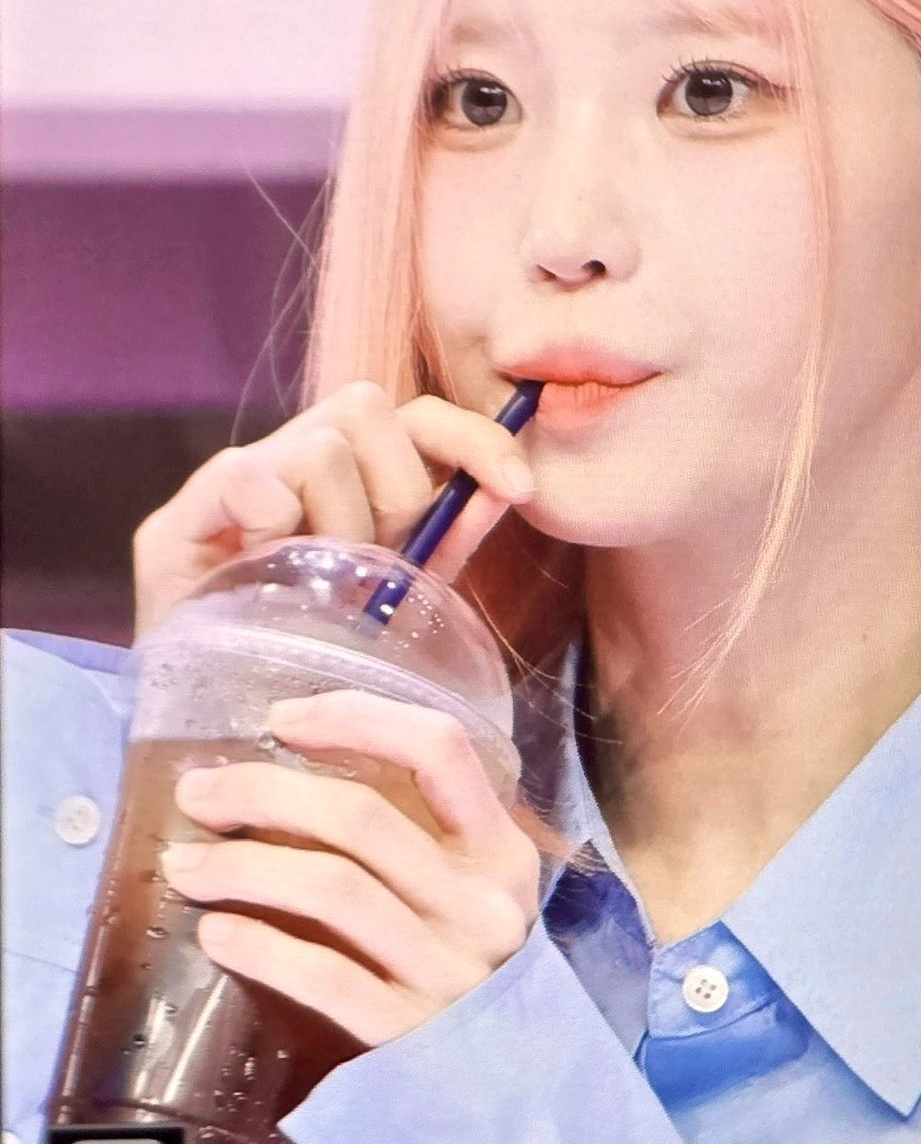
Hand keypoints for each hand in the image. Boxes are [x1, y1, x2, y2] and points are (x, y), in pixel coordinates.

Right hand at [133, 380, 536, 637]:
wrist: (225, 735)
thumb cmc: (320, 664)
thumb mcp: (402, 597)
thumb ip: (449, 540)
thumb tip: (508, 487)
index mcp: (345, 476)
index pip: (417, 415)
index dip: (473, 439)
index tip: (519, 489)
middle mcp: (286, 461)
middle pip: (367, 408)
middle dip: (397, 494)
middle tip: (377, 566)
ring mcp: (231, 486)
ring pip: (320, 448)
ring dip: (340, 526)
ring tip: (322, 588)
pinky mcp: (178, 521)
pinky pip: (249, 477)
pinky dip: (273, 523)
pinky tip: (269, 572)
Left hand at [162, 689, 543, 1049]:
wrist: (506, 1090)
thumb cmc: (465, 966)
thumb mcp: (469, 891)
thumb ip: (420, 833)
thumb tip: (293, 765)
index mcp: (502, 852)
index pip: (440, 748)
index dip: (357, 718)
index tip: (282, 719)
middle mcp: (483, 905)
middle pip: (363, 818)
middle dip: (263, 791)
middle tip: (198, 793)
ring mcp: (449, 970)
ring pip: (333, 889)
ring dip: (242, 867)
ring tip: (184, 865)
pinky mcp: (409, 1033)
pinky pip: (323, 976)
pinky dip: (261, 946)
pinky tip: (216, 932)